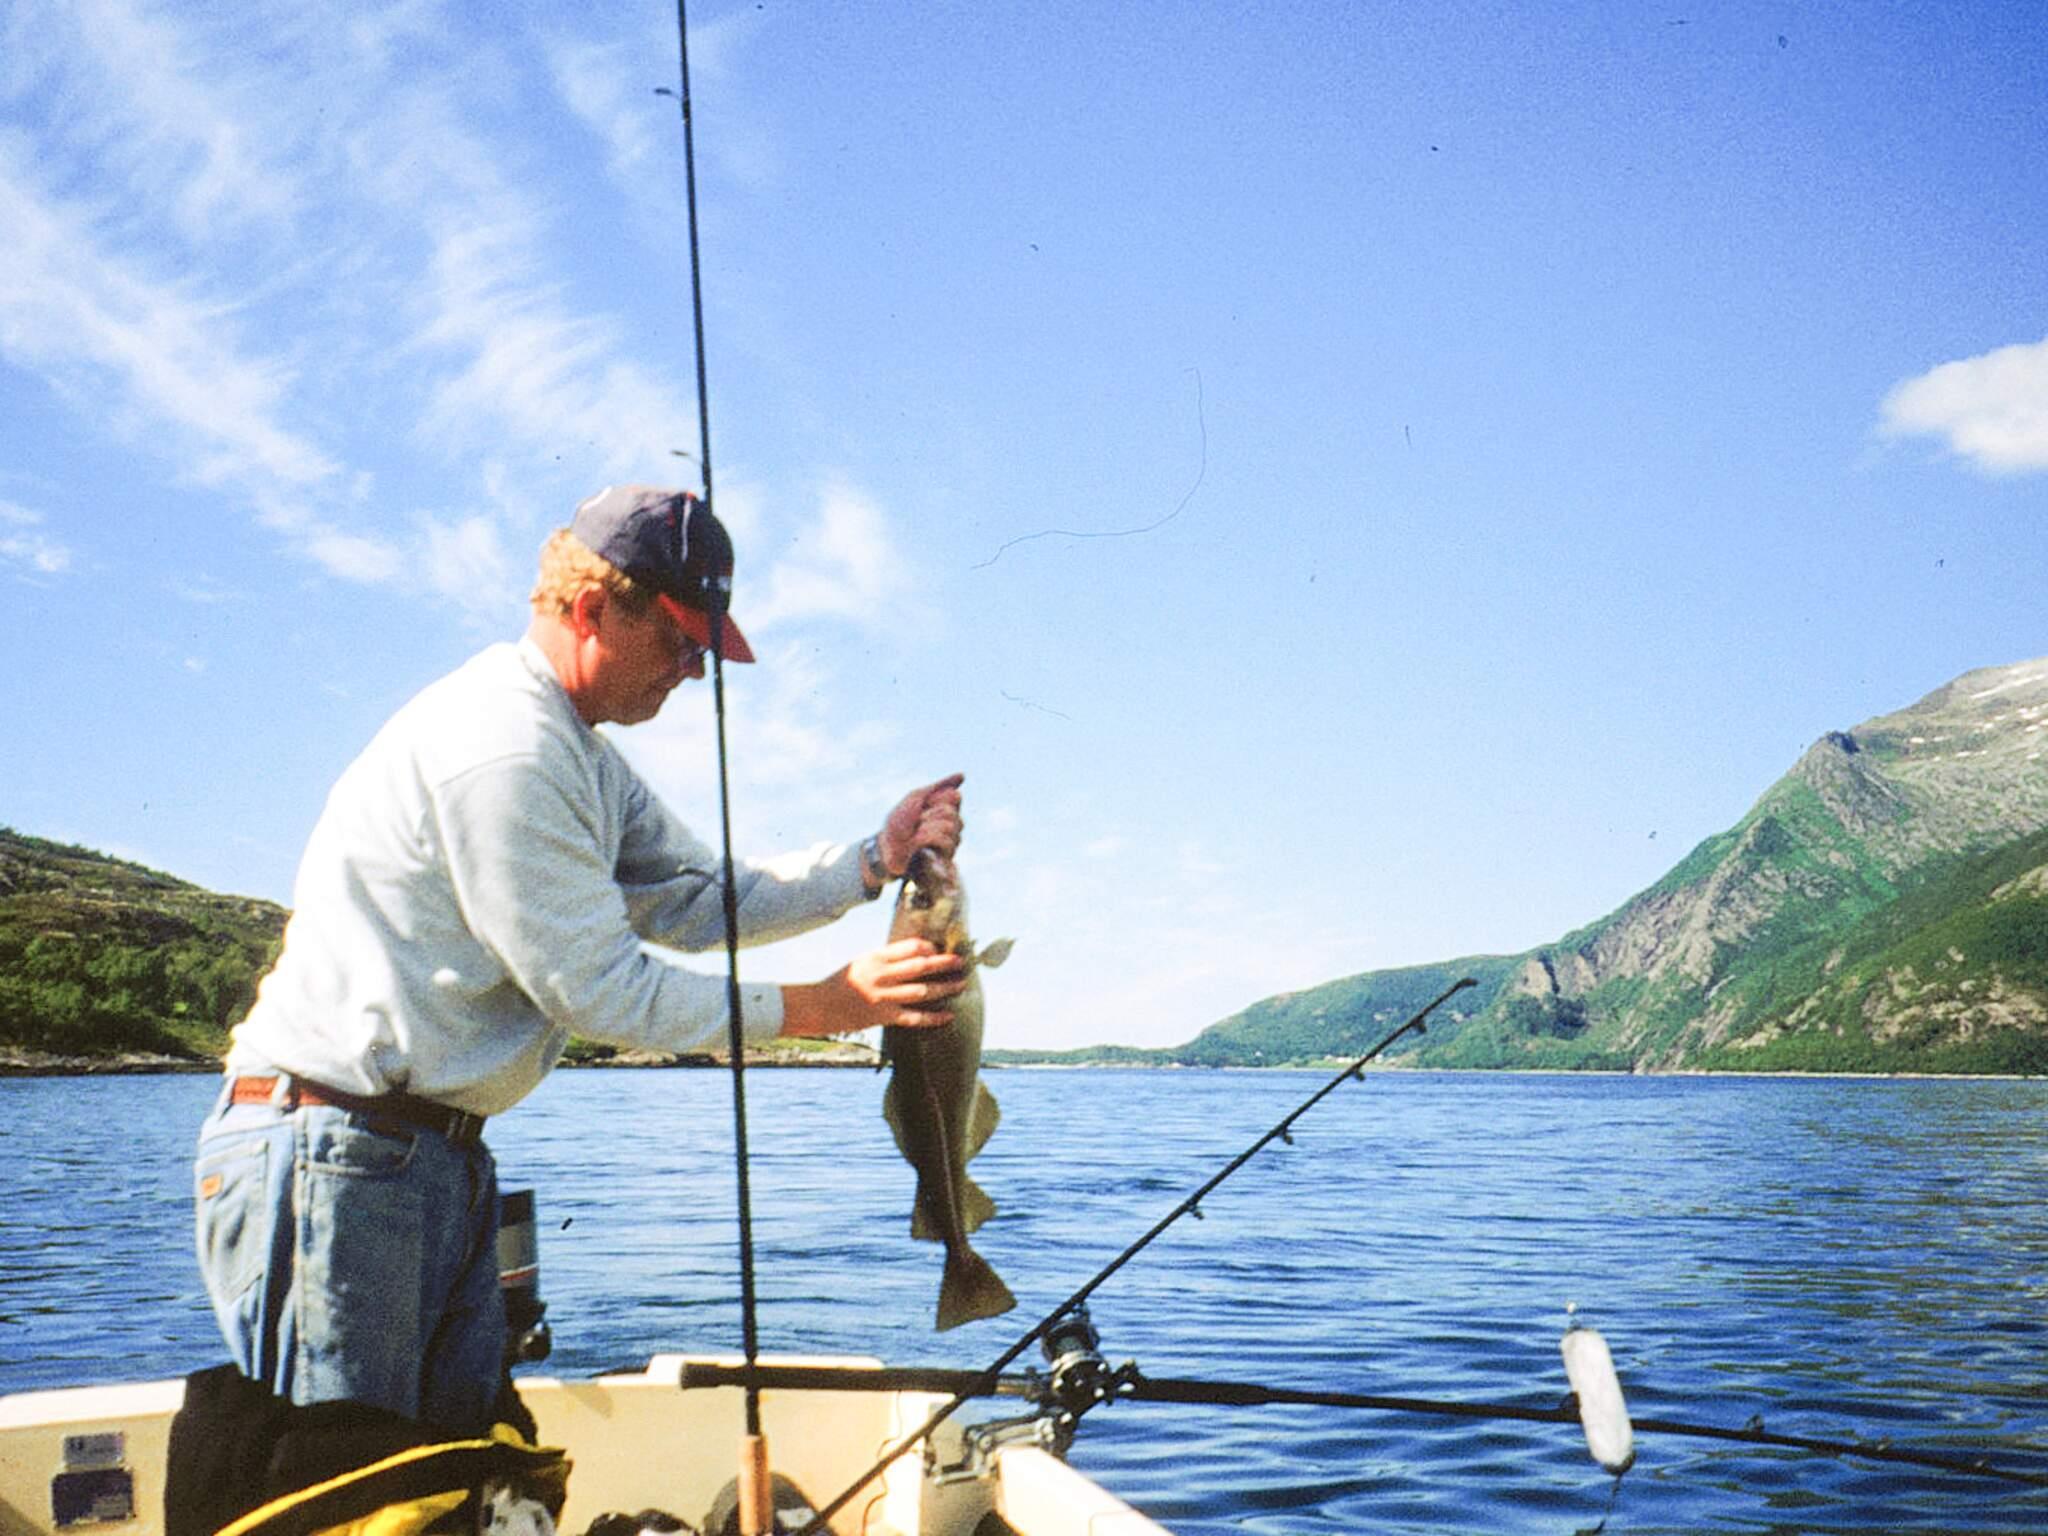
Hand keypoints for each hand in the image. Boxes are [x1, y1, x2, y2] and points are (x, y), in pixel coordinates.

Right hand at [779, 939, 967, 1037]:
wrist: (820, 1005)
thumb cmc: (843, 981)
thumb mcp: (863, 961)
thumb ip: (886, 959)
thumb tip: (914, 955)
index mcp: (876, 958)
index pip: (909, 947)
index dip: (928, 947)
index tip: (939, 949)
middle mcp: (882, 976)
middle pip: (920, 967)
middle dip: (943, 963)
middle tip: (961, 962)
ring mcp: (883, 997)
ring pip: (921, 991)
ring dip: (944, 987)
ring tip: (961, 984)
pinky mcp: (883, 1017)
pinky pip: (914, 1017)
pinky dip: (933, 1017)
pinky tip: (948, 1015)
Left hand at [878, 772, 964, 876]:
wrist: (885, 848)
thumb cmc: (898, 824)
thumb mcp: (915, 799)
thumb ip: (939, 787)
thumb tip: (963, 775)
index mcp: (946, 811)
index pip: (954, 797)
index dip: (933, 799)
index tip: (919, 807)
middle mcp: (953, 827)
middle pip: (950, 812)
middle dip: (927, 816)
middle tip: (914, 825)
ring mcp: (951, 844)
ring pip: (949, 827)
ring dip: (924, 829)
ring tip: (912, 837)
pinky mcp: (945, 859)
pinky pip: (945, 842)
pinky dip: (926, 838)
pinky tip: (916, 842)